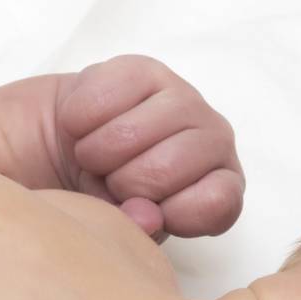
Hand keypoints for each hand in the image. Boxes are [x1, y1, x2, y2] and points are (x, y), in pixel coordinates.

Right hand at [52, 54, 244, 242]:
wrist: (76, 146)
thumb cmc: (110, 193)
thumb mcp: (125, 227)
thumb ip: (139, 230)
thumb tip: (148, 218)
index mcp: (223, 186)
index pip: (217, 204)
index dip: (172, 215)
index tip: (147, 211)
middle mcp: (216, 139)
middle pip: (166, 169)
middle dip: (123, 184)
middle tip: (112, 180)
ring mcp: (185, 99)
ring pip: (132, 133)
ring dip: (96, 153)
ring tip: (96, 157)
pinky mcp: (146, 69)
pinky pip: (101, 99)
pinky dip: (79, 122)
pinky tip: (86, 126)